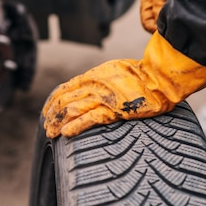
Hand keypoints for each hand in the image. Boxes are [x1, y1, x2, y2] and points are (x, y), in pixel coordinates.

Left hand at [43, 32, 205, 137]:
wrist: (160, 78)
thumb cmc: (141, 76)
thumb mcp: (113, 72)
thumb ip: (98, 81)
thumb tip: (87, 90)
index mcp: (93, 76)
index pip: (64, 89)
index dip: (52, 102)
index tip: (46, 112)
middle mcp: (94, 85)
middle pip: (64, 101)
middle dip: (52, 115)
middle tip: (46, 127)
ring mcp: (103, 97)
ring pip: (72, 110)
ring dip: (58, 122)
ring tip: (51, 133)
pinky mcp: (114, 109)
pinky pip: (89, 118)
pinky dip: (75, 126)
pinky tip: (66, 134)